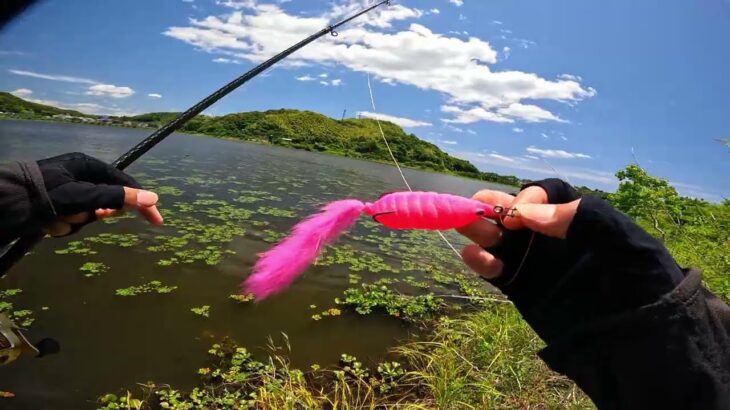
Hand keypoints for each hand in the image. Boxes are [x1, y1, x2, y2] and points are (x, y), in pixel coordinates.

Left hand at [38, 153, 162, 236]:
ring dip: (77, 220)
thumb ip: (117, 197)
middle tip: (91, 217)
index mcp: (88, 165)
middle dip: (98, 213)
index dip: (142, 202)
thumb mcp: (83, 196)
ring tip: (59, 219)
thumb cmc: (44, 195)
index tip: (156, 220)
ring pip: (90, 212)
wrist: (4, 204)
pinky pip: (75, 218)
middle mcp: (81, 176)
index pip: (126, 183)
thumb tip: (153, 198)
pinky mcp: (57, 205)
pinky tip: (51, 223)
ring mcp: (68, 191)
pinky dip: (66, 224)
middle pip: (108, 200)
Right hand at [456, 179, 684, 341]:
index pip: (544, 194)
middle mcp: (552, 236)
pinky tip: (474, 256)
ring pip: (496, 237)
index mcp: (580, 218)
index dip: (527, 197)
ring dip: (479, 229)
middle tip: (476, 211)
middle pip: (512, 210)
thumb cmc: (642, 285)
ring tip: (470, 229)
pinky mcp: (520, 288)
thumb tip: (528, 212)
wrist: (643, 341)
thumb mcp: (626, 244)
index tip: (517, 215)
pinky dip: (478, 260)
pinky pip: (493, 269)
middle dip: (491, 205)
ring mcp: (534, 262)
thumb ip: (584, 219)